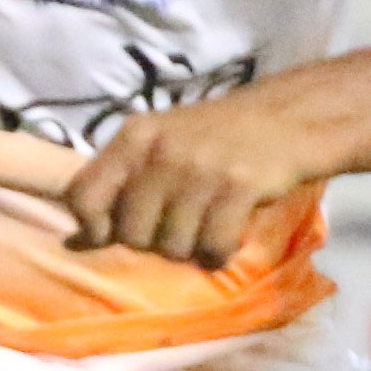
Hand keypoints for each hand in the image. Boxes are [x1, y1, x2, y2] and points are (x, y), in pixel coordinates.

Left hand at [60, 86, 337, 268]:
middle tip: (181, 226)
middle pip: (131, 234)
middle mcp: (160, 150)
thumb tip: (82, 237)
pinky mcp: (238, 186)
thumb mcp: (161, 142)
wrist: (289, 118)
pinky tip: (229, 234)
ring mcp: (199, 167)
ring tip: (209, 224)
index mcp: (134, 137)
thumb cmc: (218, 138)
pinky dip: (220, 252)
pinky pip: (212, 247)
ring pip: (172, 246)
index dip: (91, 227)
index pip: (82, 195)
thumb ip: (124, 180)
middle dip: (154, 242)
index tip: (109, 236)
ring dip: (192, 247)